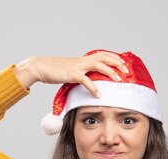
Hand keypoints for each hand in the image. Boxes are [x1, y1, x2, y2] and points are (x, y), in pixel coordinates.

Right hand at [13, 52, 128, 96]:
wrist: (41, 66)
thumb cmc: (55, 71)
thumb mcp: (71, 71)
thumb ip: (81, 74)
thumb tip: (89, 81)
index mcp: (84, 60)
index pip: (103, 55)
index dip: (115, 58)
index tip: (124, 65)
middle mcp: (83, 61)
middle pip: (105, 57)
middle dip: (117, 63)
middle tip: (127, 71)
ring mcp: (78, 66)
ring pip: (99, 65)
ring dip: (110, 72)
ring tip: (118, 80)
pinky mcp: (72, 74)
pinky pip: (85, 80)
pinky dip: (93, 87)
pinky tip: (98, 94)